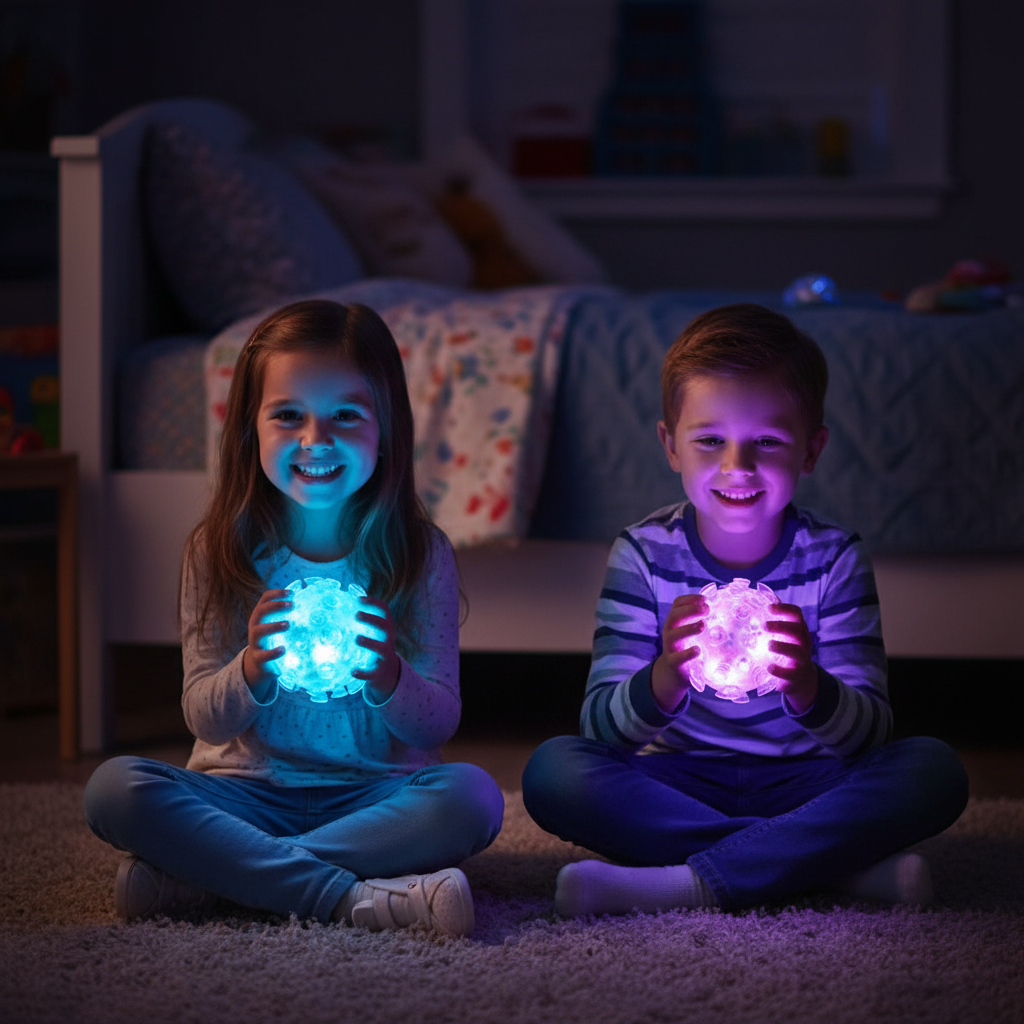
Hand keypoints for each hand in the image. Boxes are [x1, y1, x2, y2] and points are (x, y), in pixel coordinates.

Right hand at [242, 589, 291, 699]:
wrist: (259, 664)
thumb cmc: (274, 639)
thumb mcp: (278, 625)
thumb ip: (290, 615)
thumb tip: (314, 604)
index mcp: (261, 616)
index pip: (265, 599)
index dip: (276, 593)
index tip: (292, 593)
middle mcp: (255, 626)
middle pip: (260, 611)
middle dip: (275, 606)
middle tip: (291, 605)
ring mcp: (255, 642)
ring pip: (258, 631)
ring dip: (273, 626)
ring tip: (288, 624)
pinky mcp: (258, 658)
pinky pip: (263, 655)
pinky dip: (273, 652)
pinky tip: (283, 649)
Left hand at [352, 595, 400, 703]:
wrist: (388, 674)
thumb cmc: (374, 647)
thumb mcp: (372, 633)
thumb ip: (360, 622)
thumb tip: (339, 603)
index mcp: (385, 628)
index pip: (384, 610)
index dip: (373, 603)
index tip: (358, 599)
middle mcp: (389, 640)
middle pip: (386, 626)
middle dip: (372, 619)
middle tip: (356, 615)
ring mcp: (386, 656)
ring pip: (382, 649)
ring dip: (370, 643)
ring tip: (356, 639)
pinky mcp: (380, 672)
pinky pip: (373, 673)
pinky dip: (364, 673)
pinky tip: (353, 671)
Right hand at [650, 593, 706, 712]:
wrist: (675, 671)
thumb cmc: (689, 646)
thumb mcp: (693, 631)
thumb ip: (703, 620)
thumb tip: (726, 607)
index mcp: (675, 620)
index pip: (678, 604)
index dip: (690, 599)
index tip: (705, 599)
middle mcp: (670, 631)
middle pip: (674, 616)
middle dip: (690, 610)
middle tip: (707, 609)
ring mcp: (670, 647)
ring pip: (673, 635)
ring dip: (688, 628)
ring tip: (703, 625)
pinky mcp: (673, 662)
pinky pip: (677, 657)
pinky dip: (687, 653)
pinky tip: (698, 650)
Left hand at [767, 603, 818, 713]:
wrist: (801, 680)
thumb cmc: (788, 651)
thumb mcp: (785, 635)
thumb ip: (776, 620)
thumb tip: (762, 599)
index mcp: (799, 630)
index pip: (796, 614)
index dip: (784, 609)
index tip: (769, 608)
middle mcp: (804, 643)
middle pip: (797, 630)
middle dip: (782, 626)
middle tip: (764, 626)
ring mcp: (802, 660)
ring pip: (797, 651)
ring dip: (783, 646)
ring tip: (769, 645)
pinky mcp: (796, 676)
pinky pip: (791, 673)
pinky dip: (779, 670)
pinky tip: (768, 667)